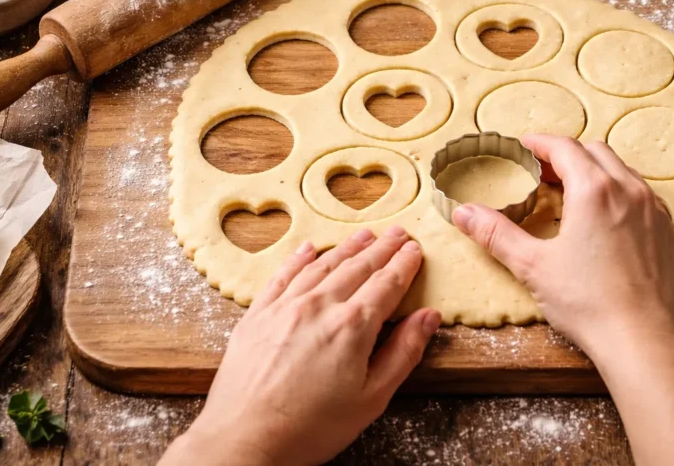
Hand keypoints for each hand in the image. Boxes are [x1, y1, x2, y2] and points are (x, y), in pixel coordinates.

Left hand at [161, 227, 440, 465]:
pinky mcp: (257, 315)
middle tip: (398, 232)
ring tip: (364, 234)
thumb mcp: (371, 399)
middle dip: (382, 248)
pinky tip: (309, 249)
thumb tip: (428, 317)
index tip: (415, 250)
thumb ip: (403, 353)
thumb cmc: (310, 428)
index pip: (386, 284)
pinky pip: (283, 276)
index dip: (404, 265)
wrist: (244, 440)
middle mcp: (319, 306)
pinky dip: (299, 259)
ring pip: (322, 265)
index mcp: (352, 326)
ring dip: (347, 248)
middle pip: (358, 267)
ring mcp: (285, 307)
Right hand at [451, 134, 673, 354]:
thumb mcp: (533, 266)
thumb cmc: (588, 303)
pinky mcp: (668, 231)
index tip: (523, 147)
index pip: (564, 147)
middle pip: (595, 151)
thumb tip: (462, 212)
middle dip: (566, 155)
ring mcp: (654, 209)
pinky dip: (620, 193)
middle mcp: (629, 190)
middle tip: (543, 173)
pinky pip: (643, 195)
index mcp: (594, 190)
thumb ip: (496, 233)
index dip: (540, 143)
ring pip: (622, 171)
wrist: (644, 341)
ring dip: (595, 171)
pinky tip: (606, 219)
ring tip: (572, 193)